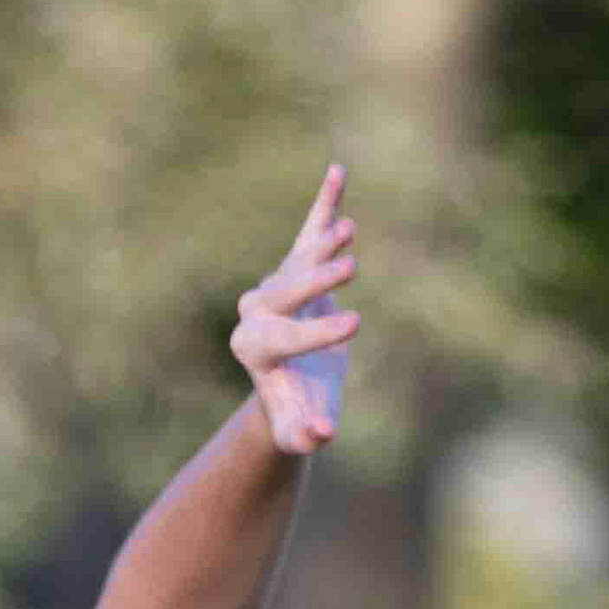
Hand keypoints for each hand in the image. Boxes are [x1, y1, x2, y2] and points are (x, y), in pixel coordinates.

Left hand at [232, 164, 357, 454]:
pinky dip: (324, 204)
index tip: (355, 325)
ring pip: (299, 259)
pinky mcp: (296, 265)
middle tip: (352, 268)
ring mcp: (276, 283)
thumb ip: (303, 436)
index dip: (318, 332)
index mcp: (253, 348)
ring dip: (323, 242)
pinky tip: (337, 172)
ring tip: (348, 230)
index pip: (286, 338)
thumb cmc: (298, 410)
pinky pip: (309, 231)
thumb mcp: (298, 431)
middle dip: (316, 279)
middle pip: (286, 291)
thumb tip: (320, 434)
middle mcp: (256, 310)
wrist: (290, 384)